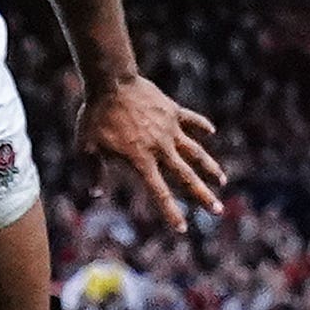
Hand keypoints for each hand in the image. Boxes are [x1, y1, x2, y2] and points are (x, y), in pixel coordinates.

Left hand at [81, 75, 225, 230]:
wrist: (111, 81)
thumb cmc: (96, 115)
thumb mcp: (86, 146)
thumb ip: (93, 171)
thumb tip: (95, 193)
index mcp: (140, 159)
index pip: (159, 192)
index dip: (171, 212)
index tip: (182, 228)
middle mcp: (160, 147)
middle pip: (186, 176)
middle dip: (202, 196)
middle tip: (217, 210)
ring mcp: (169, 128)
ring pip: (195, 152)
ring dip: (209, 167)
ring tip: (222, 180)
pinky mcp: (173, 110)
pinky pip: (191, 120)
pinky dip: (201, 126)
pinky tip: (211, 132)